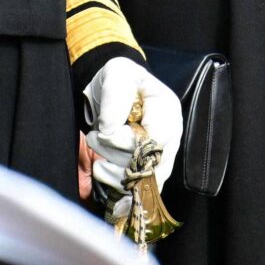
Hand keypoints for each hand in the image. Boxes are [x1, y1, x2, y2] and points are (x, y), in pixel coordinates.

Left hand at [81, 57, 183, 204]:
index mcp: (168, 110)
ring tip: (95, 152)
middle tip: (94, 138)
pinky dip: (118, 186)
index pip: (154, 138)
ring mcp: (162, 157)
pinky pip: (139, 190)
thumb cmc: (119, 81)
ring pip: (143, 180)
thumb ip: (115, 96)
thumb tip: (110, 128)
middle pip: (150, 163)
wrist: (114, 93)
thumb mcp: (116, 74)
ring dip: (113, 172)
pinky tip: (102, 172)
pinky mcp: (150, 171)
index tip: (103, 131)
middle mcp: (170, 137)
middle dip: (115, 155)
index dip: (126, 141)